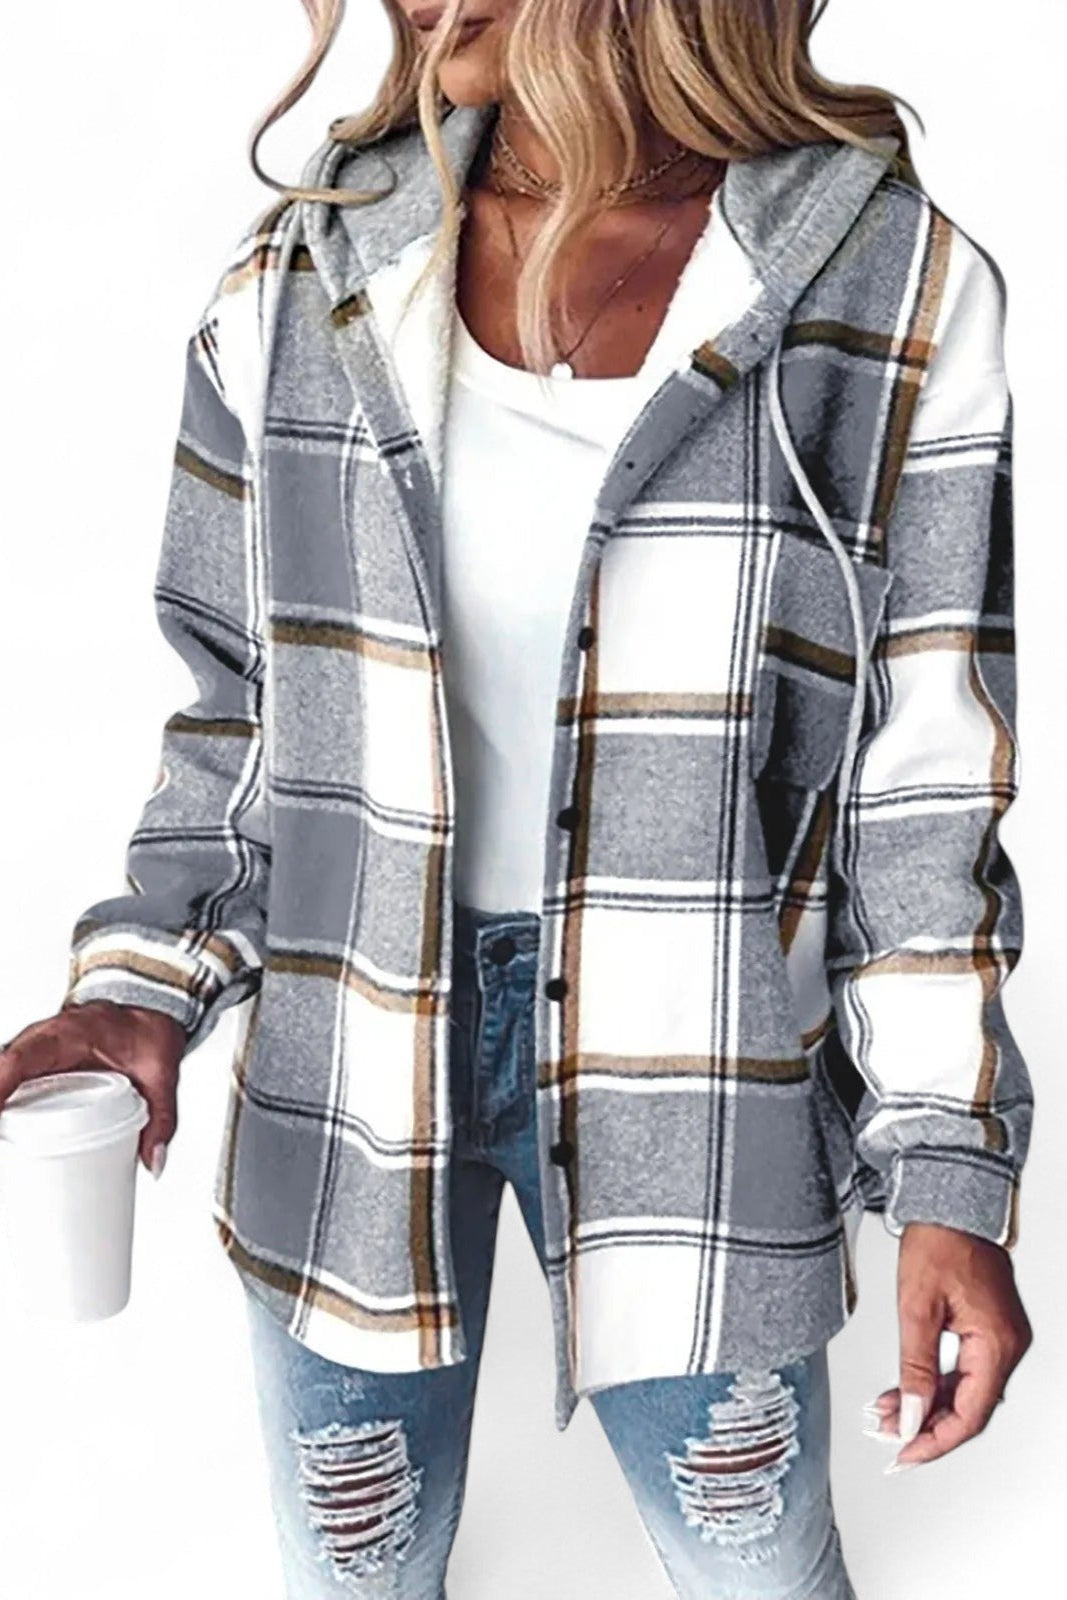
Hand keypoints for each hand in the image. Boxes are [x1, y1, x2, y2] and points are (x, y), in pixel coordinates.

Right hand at [0, 1000, 188, 1176]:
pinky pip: (8, 1085)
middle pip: (1, 1072)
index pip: (20, 1060)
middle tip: (3, 1144)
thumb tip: (153, 1162)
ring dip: (1, 1105)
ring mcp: (32, 1055)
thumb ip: (161, 1116)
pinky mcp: (33, 1071)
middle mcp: (40, 1041)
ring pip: (2, 1076)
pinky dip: (5, 1104)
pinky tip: (8, 1137)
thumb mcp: (160, 1072)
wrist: (144, 1014)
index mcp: (66, 1035)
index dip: (0, 1086)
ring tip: (5, 1148)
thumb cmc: (144, 1033)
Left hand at [864, 1221, 1031, 1469]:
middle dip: (925, 1423)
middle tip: (887, 1435)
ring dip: (925, 1404)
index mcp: (997, 1344)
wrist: (951, 1202)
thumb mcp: (917, 1308)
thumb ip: (914, 1368)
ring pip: (964, 1390)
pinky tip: (903, 1390)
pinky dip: (933, 1382)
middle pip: (969, 1407)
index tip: (904, 1454)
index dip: (936, 1440)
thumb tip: (909, 1416)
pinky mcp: (988, 1328)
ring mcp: (1000, 1337)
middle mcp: (1007, 1345)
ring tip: (885, 1412)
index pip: (971, 1415)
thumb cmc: (939, 1241)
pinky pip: (964, 1369)